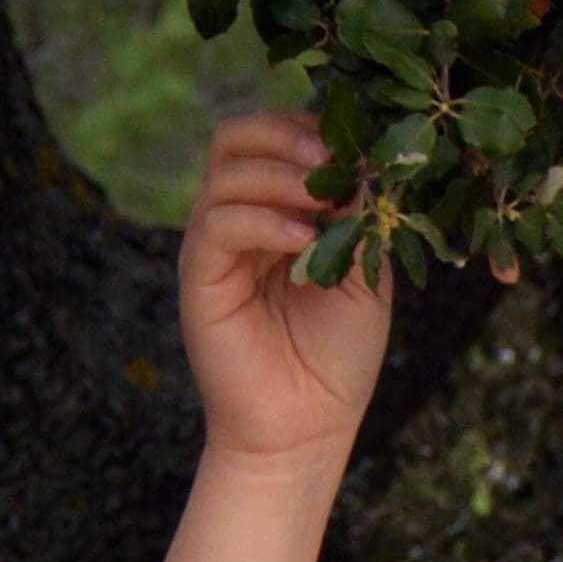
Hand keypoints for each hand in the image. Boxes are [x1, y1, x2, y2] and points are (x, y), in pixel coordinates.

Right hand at [179, 108, 391, 467]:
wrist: (305, 432)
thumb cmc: (336, 361)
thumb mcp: (362, 275)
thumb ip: (357, 216)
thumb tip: (363, 157)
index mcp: (275, 211)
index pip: (276, 140)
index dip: (309, 130)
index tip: (355, 145)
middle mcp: (238, 219)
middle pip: (236, 138)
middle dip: (285, 135)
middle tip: (331, 157)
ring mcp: (214, 246)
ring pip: (226, 171)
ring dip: (280, 175)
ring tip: (324, 198)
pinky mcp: (200, 277)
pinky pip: (218, 223)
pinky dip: (262, 219)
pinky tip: (302, 239)